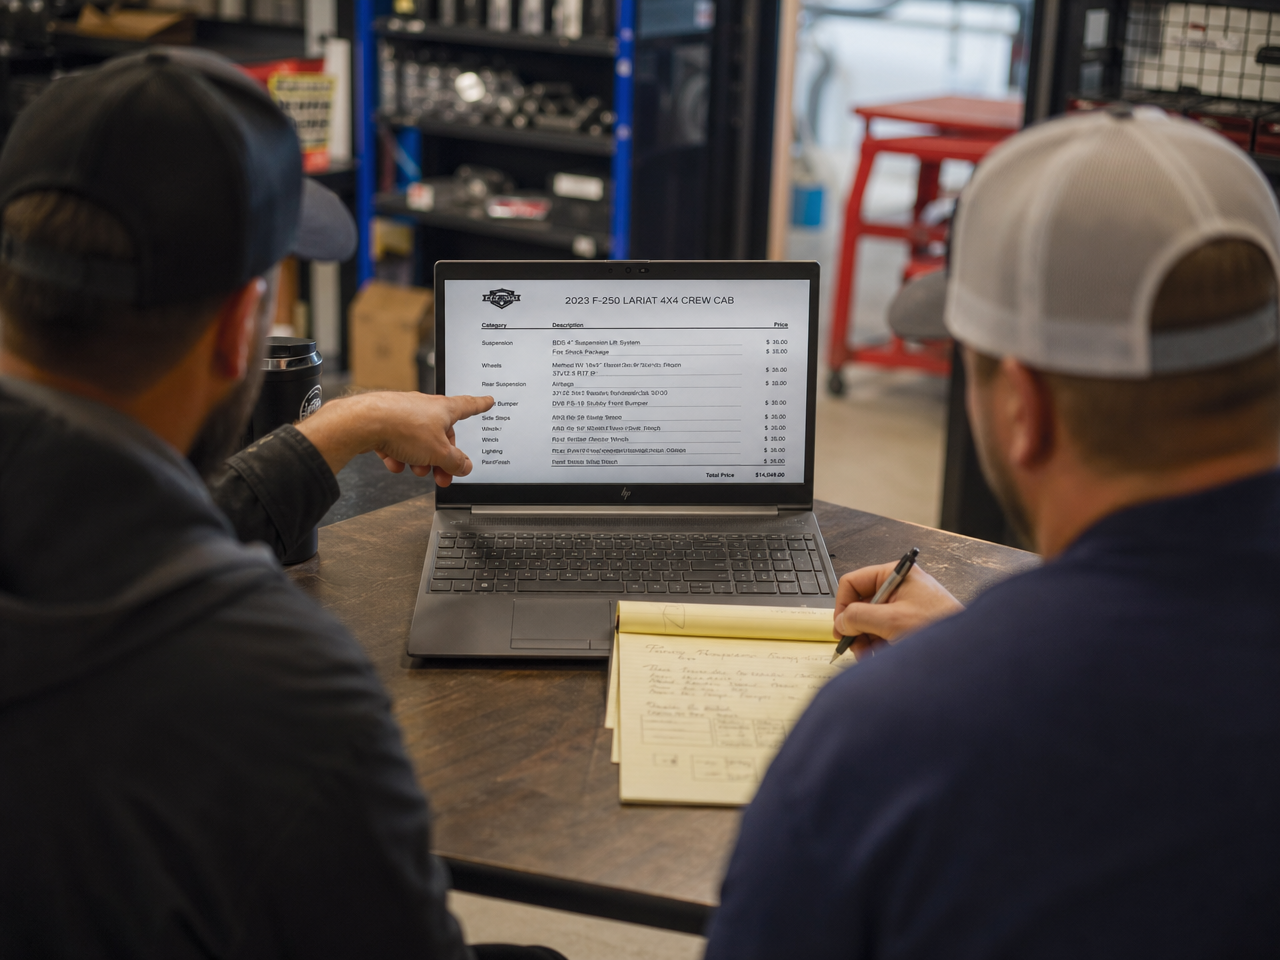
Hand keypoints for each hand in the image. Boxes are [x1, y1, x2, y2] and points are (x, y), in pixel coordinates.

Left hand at [295, 391, 493, 485]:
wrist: (364, 422)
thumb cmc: (402, 427)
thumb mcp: (438, 452)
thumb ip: (455, 461)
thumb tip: (465, 466)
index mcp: (444, 409)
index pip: (469, 406)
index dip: (480, 405)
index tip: (488, 401)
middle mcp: (425, 407)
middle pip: (441, 434)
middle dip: (441, 457)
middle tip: (441, 475)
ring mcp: (404, 413)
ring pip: (418, 441)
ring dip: (420, 459)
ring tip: (415, 469)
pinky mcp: (385, 420)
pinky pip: (398, 441)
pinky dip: (398, 454)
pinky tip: (394, 463)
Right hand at [832, 562, 963, 659]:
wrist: (967, 648)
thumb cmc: (940, 625)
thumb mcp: (892, 620)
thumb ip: (859, 617)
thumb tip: (841, 620)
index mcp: (894, 575)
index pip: (853, 582)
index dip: (842, 605)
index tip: (841, 627)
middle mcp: (898, 587)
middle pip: (860, 604)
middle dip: (856, 627)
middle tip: (855, 645)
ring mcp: (904, 605)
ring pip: (870, 620)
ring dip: (866, 639)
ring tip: (871, 654)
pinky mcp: (908, 622)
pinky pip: (883, 631)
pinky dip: (878, 643)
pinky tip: (883, 654)